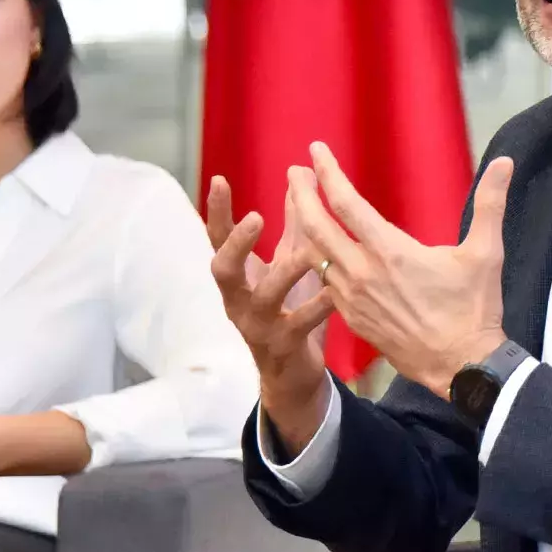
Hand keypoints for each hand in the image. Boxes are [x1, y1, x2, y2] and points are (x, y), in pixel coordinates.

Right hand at [207, 175, 336, 454]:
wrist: (293, 374)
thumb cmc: (291, 309)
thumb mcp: (289, 263)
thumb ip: (293, 225)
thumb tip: (298, 177)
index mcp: (239, 278)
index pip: (218, 240)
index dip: (216, 211)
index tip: (219, 179)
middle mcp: (240, 301)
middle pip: (223, 270)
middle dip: (236, 243)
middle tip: (255, 217)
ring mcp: (258, 326)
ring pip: (264, 298)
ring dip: (285, 272)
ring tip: (309, 252)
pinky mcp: (283, 348)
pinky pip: (299, 325)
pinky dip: (317, 306)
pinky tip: (335, 292)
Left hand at [287, 141, 512, 399]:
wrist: (461, 366)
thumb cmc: (474, 309)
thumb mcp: (486, 253)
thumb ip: (491, 204)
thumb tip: (505, 163)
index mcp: (390, 251)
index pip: (346, 203)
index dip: (328, 173)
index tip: (315, 150)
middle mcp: (363, 273)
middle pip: (317, 226)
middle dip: (301, 195)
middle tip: (293, 172)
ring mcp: (353, 299)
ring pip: (315, 257)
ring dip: (305, 227)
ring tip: (302, 207)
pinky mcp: (353, 320)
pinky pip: (326, 284)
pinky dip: (316, 261)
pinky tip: (319, 253)